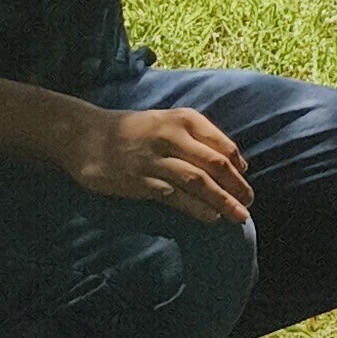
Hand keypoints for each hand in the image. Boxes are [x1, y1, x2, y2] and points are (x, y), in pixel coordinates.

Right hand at [64, 104, 254, 227]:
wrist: (86, 135)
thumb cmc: (133, 131)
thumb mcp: (166, 122)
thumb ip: (195, 137)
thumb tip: (231, 162)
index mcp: (183, 119)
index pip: (221, 144)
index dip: (237, 164)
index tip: (245, 179)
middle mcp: (172, 136)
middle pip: (214, 164)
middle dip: (236, 186)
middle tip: (250, 203)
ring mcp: (155, 159)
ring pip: (197, 181)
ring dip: (222, 200)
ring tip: (238, 216)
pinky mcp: (140, 180)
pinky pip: (174, 196)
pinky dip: (196, 208)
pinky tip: (210, 218)